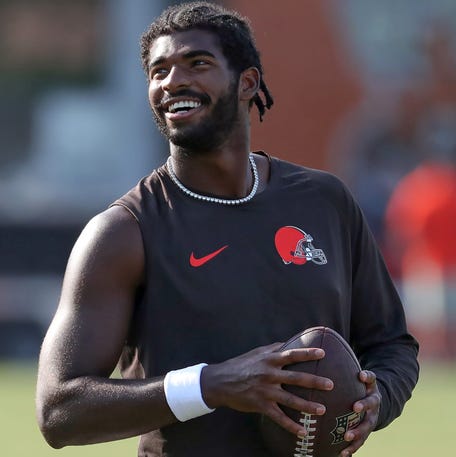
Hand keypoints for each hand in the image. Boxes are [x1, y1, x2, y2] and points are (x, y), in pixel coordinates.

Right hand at [201, 343, 333, 435]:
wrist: (220, 381)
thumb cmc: (240, 364)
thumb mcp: (256, 353)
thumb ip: (273, 348)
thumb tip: (289, 342)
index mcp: (269, 359)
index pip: (292, 354)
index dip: (308, 353)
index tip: (323, 352)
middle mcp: (269, 374)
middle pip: (296, 378)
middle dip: (315, 381)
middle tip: (331, 384)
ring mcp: (265, 391)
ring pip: (290, 400)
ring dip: (308, 406)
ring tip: (323, 410)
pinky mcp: (261, 406)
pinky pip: (279, 418)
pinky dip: (291, 426)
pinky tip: (304, 432)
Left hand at [340, 370, 380, 456]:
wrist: (373, 403)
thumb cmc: (356, 386)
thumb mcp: (355, 376)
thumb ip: (343, 366)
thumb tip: (321, 352)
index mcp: (371, 387)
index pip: (372, 379)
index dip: (368, 376)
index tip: (361, 375)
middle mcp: (374, 402)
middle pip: (372, 403)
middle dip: (364, 405)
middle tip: (355, 407)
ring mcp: (372, 418)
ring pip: (367, 426)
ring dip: (358, 431)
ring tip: (346, 436)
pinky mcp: (366, 431)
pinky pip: (361, 441)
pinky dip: (352, 448)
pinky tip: (342, 454)